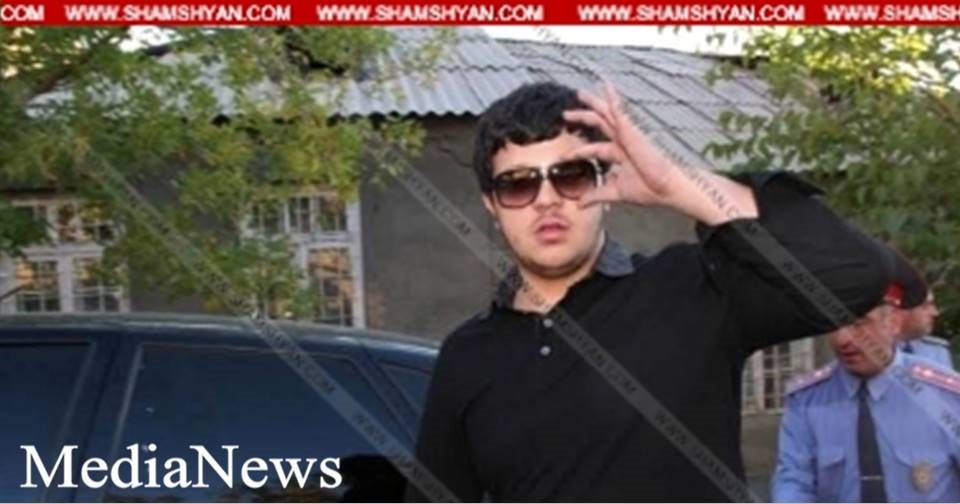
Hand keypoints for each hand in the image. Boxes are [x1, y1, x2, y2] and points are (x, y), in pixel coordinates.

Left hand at [561, 81, 679, 207]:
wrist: (664, 187)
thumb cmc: (648, 188)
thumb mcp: (615, 192)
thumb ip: (596, 195)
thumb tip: (579, 204)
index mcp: (618, 154)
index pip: (593, 149)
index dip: (577, 152)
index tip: (563, 157)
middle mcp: (621, 141)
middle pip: (598, 124)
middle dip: (582, 117)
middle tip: (566, 113)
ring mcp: (627, 135)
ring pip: (606, 113)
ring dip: (594, 102)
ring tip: (580, 93)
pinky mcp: (631, 131)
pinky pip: (620, 111)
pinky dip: (613, 99)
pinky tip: (606, 87)